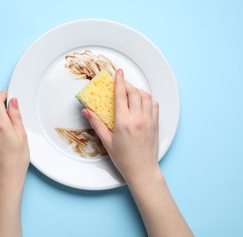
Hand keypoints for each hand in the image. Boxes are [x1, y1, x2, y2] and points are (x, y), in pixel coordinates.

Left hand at [0, 91, 28, 236]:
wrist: (5, 179)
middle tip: (13, 132)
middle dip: (3, 119)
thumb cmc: (17, 160)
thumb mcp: (22, 136)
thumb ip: (16, 116)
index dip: (2, 96)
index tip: (6, 95)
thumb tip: (12, 102)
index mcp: (1, 125)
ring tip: (6, 143)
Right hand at [82, 69, 159, 183]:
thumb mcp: (107, 141)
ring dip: (138, 91)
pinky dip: (148, 99)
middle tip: (121, 84)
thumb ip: (97, 124)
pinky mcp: (156, 124)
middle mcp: (138, 119)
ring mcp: (149, 121)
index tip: (118, 72)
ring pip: (146, 96)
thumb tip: (86, 112)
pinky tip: (142, 103)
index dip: (119, 81)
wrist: (142, 170)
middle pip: (134, 92)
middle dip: (127, 85)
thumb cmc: (124, 159)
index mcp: (124, 122)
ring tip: (131, 93)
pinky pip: (154, 105)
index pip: (121, 95)